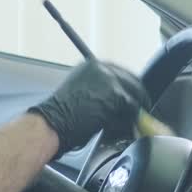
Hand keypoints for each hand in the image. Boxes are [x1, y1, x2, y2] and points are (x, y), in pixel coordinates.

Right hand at [28, 60, 148, 155]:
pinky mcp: (116, 95)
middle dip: (137, 98)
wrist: (52, 123)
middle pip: (132, 81)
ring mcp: (110, 79)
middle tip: (138, 112)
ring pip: (135, 94)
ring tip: (128, 122)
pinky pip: (133, 108)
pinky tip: (121, 126)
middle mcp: (101, 68)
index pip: (121, 73)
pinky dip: (130, 119)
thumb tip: (119, 102)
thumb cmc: (61, 116)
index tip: (133, 99)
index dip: (129, 88)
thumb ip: (100, 92)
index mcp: (91, 65)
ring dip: (133, 110)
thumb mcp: (80, 93)